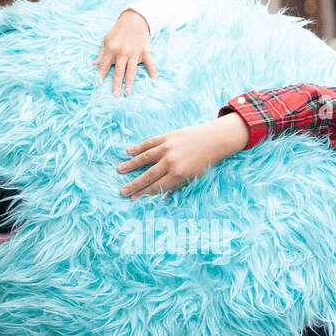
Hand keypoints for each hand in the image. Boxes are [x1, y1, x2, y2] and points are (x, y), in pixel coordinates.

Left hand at [95, 9, 156, 95]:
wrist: (135, 19)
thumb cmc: (118, 31)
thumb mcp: (106, 40)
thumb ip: (101, 54)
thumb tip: (94, 65)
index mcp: (111, 49)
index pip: (104, 65)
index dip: (101, 75)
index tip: (98, 85)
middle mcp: (122, 52)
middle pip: (119, 71)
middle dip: (116, 84)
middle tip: (115, 96)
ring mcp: (134, 53)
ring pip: (131, 70)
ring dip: (129, 82)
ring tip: (127, 92)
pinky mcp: (145, 51)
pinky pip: (149, 64)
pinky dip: (153, 72)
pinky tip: (154, 82)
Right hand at [117, 112, 249, 196]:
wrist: (215, 139)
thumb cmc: (206, 162)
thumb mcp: (194, 178)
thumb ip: (177, 186)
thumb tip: (161, 197)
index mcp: (179, 174)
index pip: (157, 187)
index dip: (144, 194)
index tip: (133, 199)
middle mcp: (171, 161)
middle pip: (148, 175)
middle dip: (134, 184)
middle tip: (121, 191)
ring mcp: (168, 147)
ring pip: (145, 158)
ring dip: (132, 164)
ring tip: (120, 170)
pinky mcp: (168, 136)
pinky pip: (150, 143)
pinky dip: (139, 147)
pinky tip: (129, 151)